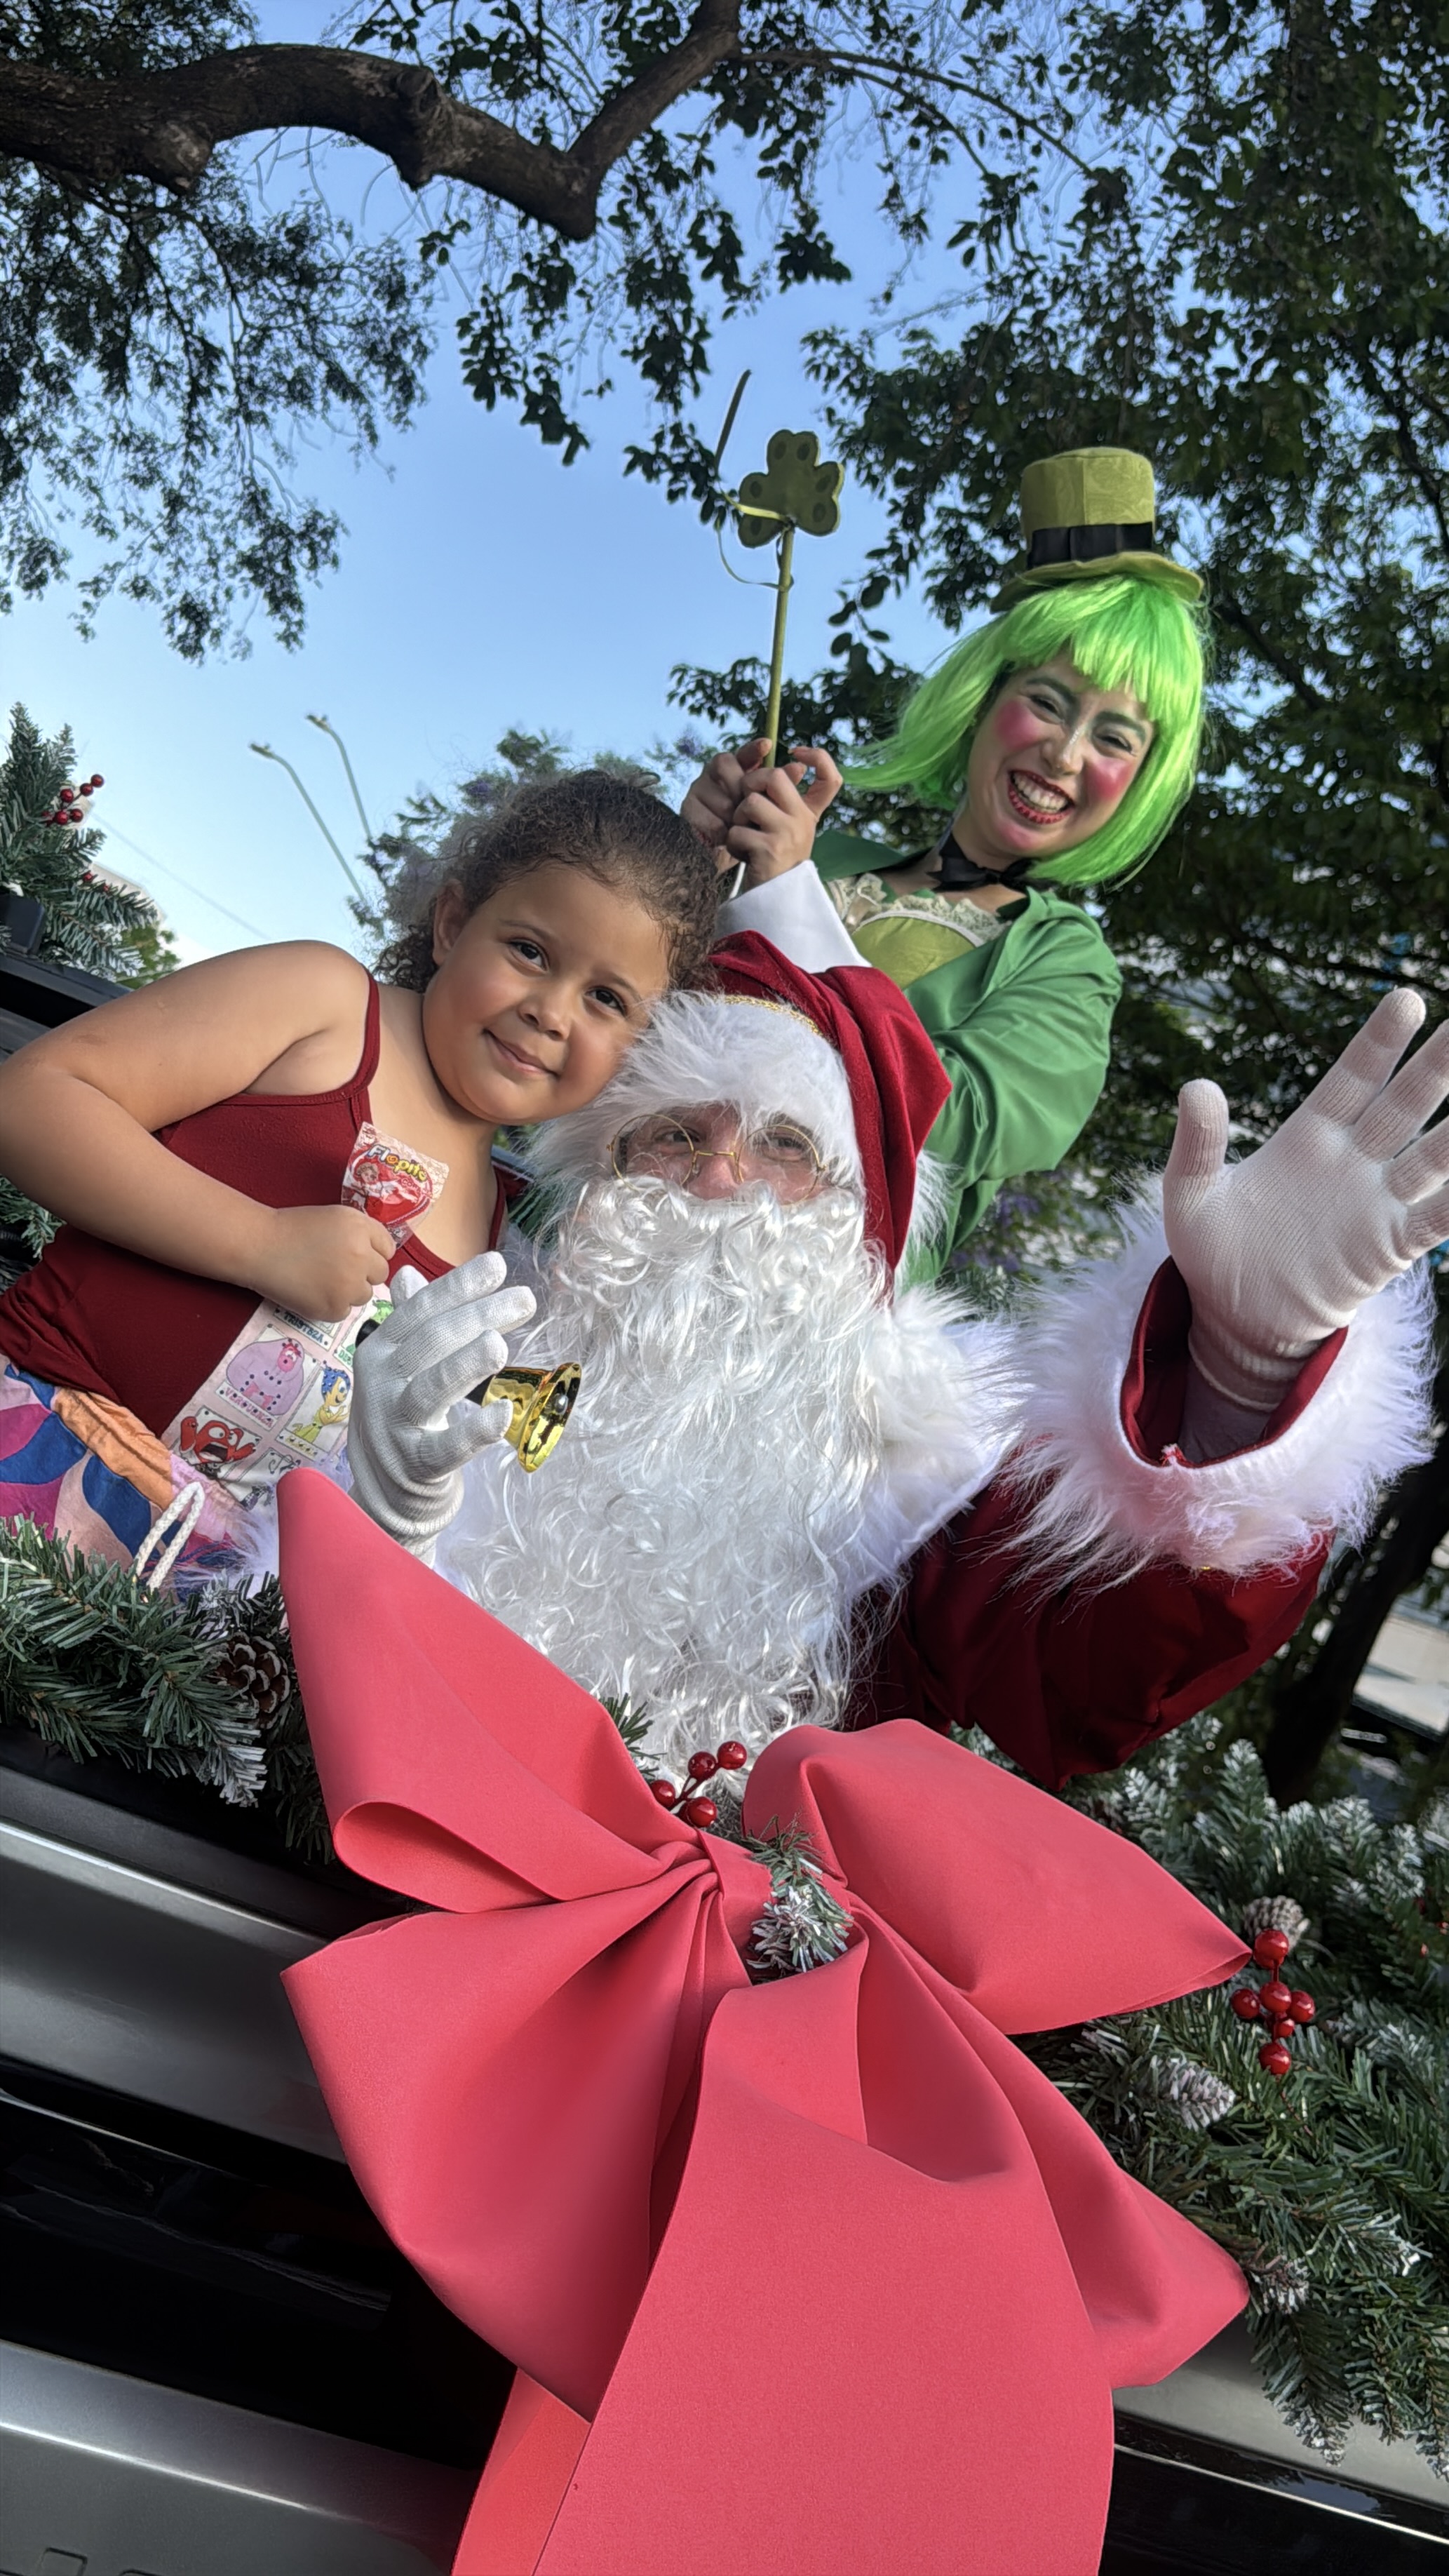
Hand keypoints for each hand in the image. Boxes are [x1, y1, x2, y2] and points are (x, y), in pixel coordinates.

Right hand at [249, 1204, 394, 1320]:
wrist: (259, 1247)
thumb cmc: (293, 1229)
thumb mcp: (336, 1217)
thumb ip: (363, 1233)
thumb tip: (380, 1256)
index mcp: (361, 1229)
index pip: (387, 1249)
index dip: (371, 1252)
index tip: (355, 1254)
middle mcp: (361, 1257)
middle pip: (380, 1274)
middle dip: (363, 1272)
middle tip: (336, 1267)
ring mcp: (348, 1286)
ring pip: (364, 1295)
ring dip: (349, 1290)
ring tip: (322, 1278)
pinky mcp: (333, 1308)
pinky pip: (345, 1311)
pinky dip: (332, 1305)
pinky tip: (313, 1291)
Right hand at [346, 1253, 536, 1555]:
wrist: (382, 1491)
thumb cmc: (400, 1417)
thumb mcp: (397, 1367)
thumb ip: (408, 1322)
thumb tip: (406, 1274)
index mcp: (380, 1351)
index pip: (421, 1310)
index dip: (459, 1286)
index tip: (499, 1266)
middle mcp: (381, 1384)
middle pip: (431, 1341)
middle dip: (479, 1316)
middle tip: (524, 1300)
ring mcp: (395, 1425)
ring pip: (430, 1389)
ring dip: (464, 1365)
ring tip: (499, 1345)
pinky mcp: (415, 1465)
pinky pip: (445, 1448)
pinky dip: (474, 1432)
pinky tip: (504, 1414)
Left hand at [681, 739, 841, 881]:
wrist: (776, 902)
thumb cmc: (775, 860)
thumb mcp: (788, 828)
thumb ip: (784, 799)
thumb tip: (790, 765)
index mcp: (809, 813)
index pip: (832, 777)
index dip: (819, 758)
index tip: (797, 752)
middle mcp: (804, 821)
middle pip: (775, 776)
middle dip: (751, 784)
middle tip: (748, 808)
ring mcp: (788, 834)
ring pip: (750, 802)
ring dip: (738, 818)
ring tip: (745, 836)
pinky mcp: (769, 849)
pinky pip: (737, 830)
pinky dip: (732, 842)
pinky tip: (742, 855)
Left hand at [1164, 990, 1448, 1409]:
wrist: (1237, 1319)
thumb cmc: (1214, 1251)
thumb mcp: (1191, 1196)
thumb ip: (1197, 1144)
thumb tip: (1196, 1086)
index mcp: (1311, 1136)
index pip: (1353, 1078)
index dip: (1379, 1043)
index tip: (1405, 1000)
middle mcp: (1354, 1160)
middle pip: (1405, 1103)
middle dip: (1437, 1065)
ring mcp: (1378, 1202)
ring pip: (1433, 1154)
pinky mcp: (1390, 1246)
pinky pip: (1438, 1218)